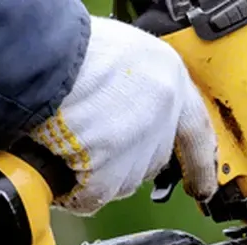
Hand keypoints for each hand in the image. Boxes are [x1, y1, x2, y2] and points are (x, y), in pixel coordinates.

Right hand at [27, 16, 219, 215]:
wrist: (42, 54)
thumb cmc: (69, 46)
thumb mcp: (120, 53)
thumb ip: (133, 84)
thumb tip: (125, 107)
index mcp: (168, 75)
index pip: (196, 130)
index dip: (200, 161)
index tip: (204, 185)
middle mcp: (162, 111)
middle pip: (153, 160)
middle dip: (124, 161)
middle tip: (92, 149)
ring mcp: (138, 143)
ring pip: (124, 181)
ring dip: (96, 175)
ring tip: (65, 147)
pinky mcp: (109, 168)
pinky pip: (95, 195)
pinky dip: (75, 192)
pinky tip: (59, 174)